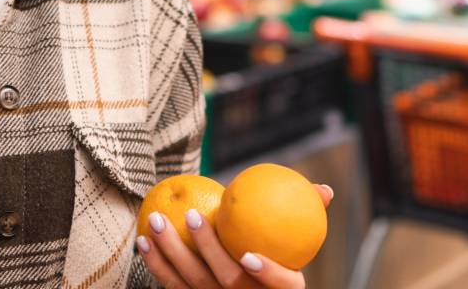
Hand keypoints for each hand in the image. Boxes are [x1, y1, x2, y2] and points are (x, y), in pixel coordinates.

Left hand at [136, 184, 333, 288]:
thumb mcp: (295, 247)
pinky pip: (172, 287)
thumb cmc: (276, 262)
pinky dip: (155, 266)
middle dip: (207, 249)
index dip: (267, 274)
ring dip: (170, 254)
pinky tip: (142, 242)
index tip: (249, 255)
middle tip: (193, 215)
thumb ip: (307, 217)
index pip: (282, 285)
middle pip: (226, 282)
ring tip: (156, 223)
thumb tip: (325, 190)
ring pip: (192, 285)